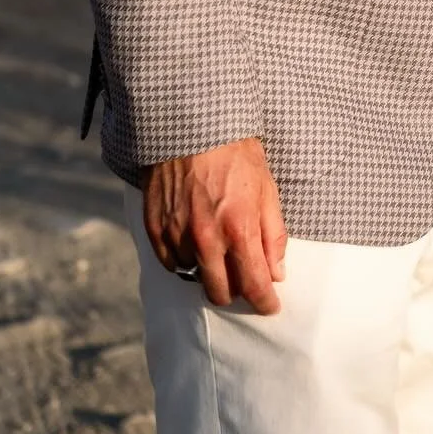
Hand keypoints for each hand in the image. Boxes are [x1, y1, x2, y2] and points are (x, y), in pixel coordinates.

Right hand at [142, 138, 287, 314]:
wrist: (191, 126)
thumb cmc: (236, 154)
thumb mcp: (267, 188)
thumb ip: (273, 234)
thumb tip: (277, 272)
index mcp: (239, 229)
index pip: (254, 285)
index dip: (265, 302)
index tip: (270, 307)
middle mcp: (206, 239)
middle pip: (220, 293)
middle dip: (236, 292)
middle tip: (244, 279)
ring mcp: (177, 235)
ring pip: (194, 277)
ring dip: (208, 271)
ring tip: (218, 248)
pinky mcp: (155, 229)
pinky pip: (171, 263)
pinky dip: (184, 259)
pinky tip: (194, 242)